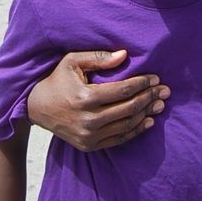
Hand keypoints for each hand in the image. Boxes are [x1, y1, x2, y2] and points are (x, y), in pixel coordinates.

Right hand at [27, 50, 170, 150]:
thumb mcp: (72, 61)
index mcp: (85, 97)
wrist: (37, 107)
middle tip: (164, 90)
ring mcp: (89, 136)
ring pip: (127, 125)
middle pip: (129, 108)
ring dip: (146, 114)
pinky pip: (119, 139)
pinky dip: (135, 131)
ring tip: (159, 104)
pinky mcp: (89, 146)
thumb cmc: (58, 79)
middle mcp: (88, 119)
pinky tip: (148, 121)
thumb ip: (99, 58)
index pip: (123, 91)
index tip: (155, 78)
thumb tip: (124, 55)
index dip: (142, 83)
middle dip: (149, 98)